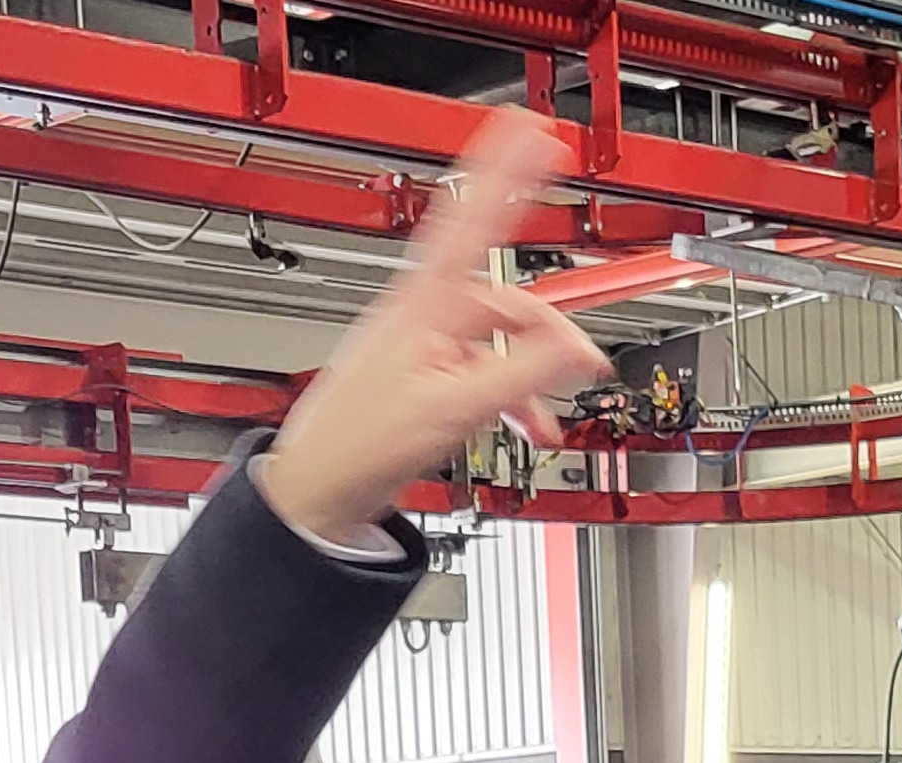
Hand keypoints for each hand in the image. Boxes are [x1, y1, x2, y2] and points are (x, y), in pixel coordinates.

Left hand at [261, 113, 609, 547]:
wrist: (317, 489)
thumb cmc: (361, 446)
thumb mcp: (454, 410)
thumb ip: (521, 374)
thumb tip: (575, 347)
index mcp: (425, 304)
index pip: (473, 218)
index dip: (507, 171)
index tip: (535, 133)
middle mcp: (423, 312)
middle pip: (505, 298)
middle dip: (547, 332)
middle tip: (584, 360)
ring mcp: (422, 342)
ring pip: (497, 339)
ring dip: (530, 376)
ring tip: (544, 420)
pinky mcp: (422, 371)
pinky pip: (481, 367)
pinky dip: (507, 394)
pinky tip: (521, 423)